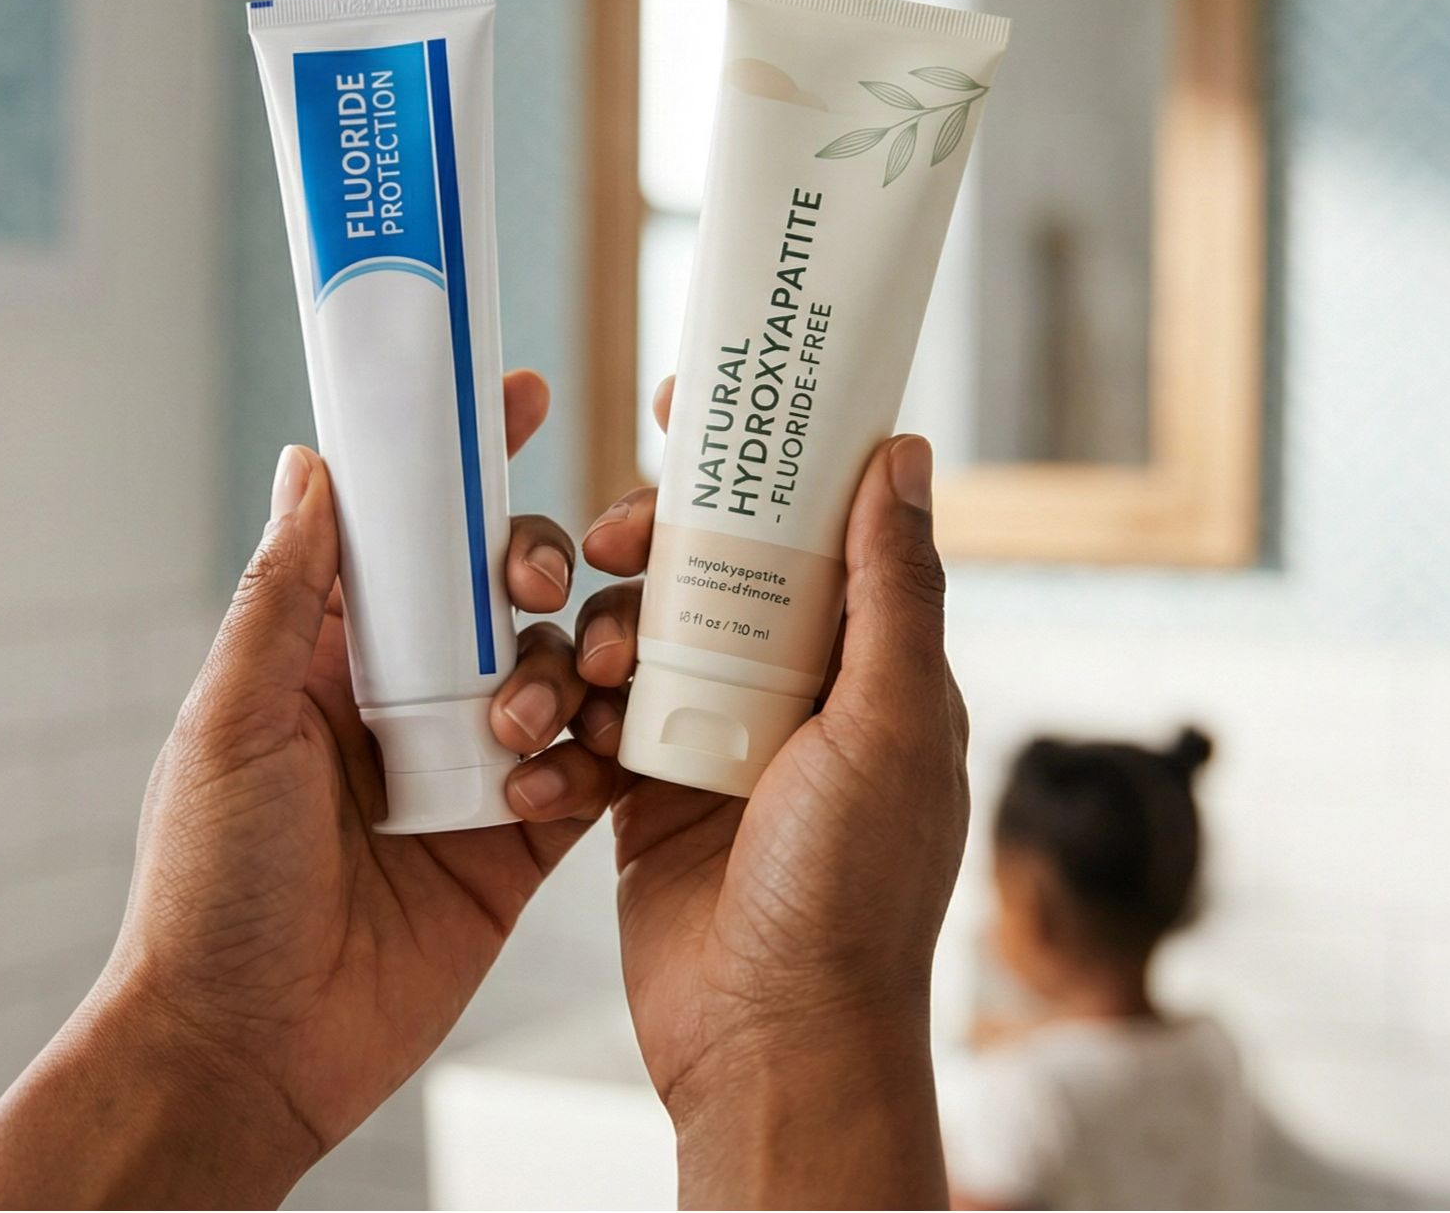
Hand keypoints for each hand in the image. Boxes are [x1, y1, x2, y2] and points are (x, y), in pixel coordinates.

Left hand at [0, 372, 615, 1209]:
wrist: (248, 1050)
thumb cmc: (209, 892)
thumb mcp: (231, 725)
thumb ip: (283, 599)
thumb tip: (312, 465)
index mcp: (327, 658)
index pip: (405, 534)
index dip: (459, 461)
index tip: (519, 394)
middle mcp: (406, 701)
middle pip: (503, 590)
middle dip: (533, 564)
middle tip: (531, 581)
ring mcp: (468, 771)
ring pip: (560, 672)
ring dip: (564, 671)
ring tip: (526, 723)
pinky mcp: (518, 848)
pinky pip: (589, 776)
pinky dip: (593, 763)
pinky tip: (554, 783)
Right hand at [576, 379, 970, 1207]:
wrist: (768, 1044)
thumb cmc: (848, 896)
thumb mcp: (888, 726)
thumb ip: (892, 590)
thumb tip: (904, 452)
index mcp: (867, 667)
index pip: (816, 530)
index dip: (758, 463)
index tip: (689, 406)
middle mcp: (795, 695)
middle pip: (709, 570)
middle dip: (654, 546)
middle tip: (616, 543)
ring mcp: (715, 743)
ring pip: (637, 636)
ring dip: (599, 636)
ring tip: (590, 675)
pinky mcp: (644, 796)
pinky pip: (591, 722)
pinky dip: (563, 722)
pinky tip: (545, 742)